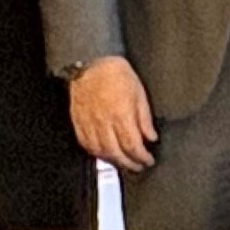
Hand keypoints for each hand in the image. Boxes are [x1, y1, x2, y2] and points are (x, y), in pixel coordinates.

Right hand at [68, 56, 157, 172]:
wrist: (92, 62)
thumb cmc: (117, 74)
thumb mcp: (139, 93)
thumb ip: (144, 118)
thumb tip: (150, 137)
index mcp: (121, 115)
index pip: (132, 145)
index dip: (141, 157)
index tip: (148, 160)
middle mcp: (104, 123)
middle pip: (116, 153)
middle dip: (129, 164)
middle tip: (138, 167)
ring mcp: (89, 123)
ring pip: (100, 151)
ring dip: (113, 161)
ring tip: (123, 163)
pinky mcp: (78, 121)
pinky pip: (85, 143)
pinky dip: (96, 153)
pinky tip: (104, 154)